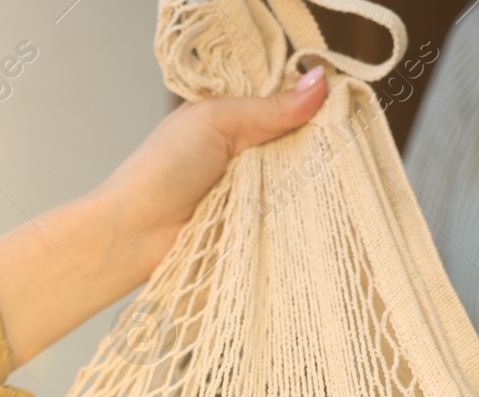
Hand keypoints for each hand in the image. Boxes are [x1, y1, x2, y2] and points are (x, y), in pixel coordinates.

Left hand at [0, 66, 327, 365]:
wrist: (136, 233)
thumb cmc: (161, 171)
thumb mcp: (217, 122)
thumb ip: (269, 108)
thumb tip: (319, 82)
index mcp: (230, 119)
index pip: (283, 105)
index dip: (310, 105)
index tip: (339, 105)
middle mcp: (243, 153)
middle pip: (295, 143)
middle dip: (314, 143)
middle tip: (341, 142)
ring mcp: (249, 190)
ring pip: (296, 179)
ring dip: (307, 180)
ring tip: (332, 174)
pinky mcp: (254, 224)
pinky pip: (287, 214)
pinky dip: (297, 211)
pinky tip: (316, 205)